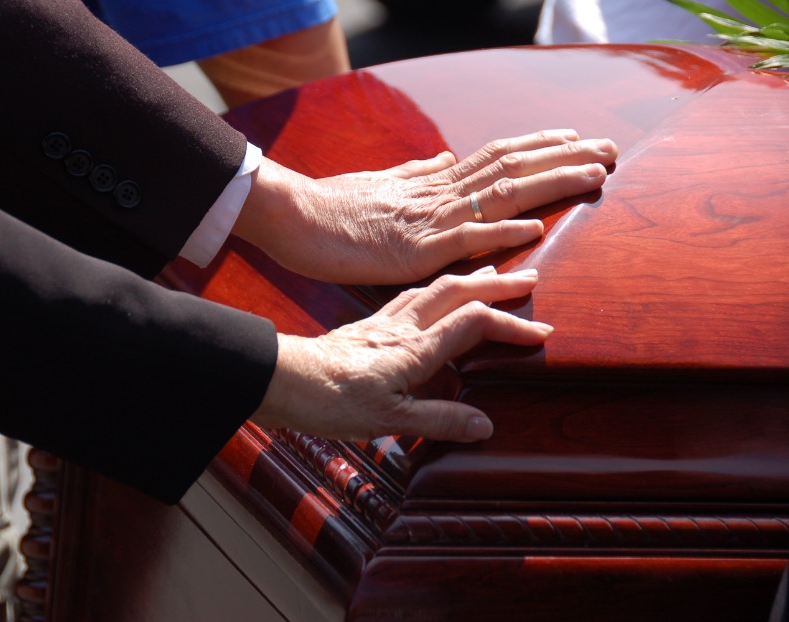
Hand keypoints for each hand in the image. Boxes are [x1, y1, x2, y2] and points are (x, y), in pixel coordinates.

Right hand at [235, 129, 617, 283]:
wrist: (295, 217)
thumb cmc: (333, 206)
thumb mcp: (382, 185)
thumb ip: (417, 173)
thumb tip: (444, 158)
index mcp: (433, 180)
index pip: (497, 155)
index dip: (541, 145)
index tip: (577, 138)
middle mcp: (438, 191)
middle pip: (512, 166)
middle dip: (565, 156)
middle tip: (610, 150)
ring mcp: (429, 218)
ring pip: (500, 194)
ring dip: (550, 182)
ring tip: (595, 174)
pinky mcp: (414, 249)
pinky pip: (464, 239)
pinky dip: (501, 232)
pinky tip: (536, 228)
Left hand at [250, 267, 550, 441]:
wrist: (282, 380)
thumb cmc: (330, 400)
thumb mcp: (389, 420)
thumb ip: (439, 420)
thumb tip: (485, 425)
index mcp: (414, 348)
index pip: (474, 323)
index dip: (510, 324)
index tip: (540, 332)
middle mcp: (402, 326)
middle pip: (458, 291)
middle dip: (498, 284)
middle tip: (531, 278)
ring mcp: (383, 321)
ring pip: (434, 288)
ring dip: (468, 279)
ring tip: (491, 275)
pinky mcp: (367, 324)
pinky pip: (410, 296)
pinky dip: (435, 289)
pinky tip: (433, 295)